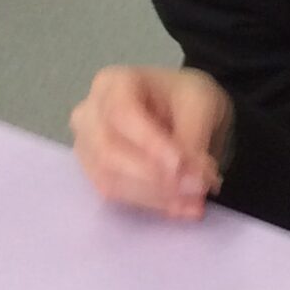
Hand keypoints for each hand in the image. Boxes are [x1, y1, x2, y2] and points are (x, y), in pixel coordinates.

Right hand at [70, 66, 231, 219]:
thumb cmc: (187, 97)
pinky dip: (151, 203)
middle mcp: (90, 113)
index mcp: (113, 82)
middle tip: (198, 188)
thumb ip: (194, 139)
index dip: (149, 143)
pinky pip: (116, 193)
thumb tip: (191, 180)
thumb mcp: (202, 105)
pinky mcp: (95, 172)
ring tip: (195, 201)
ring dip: (156, 196)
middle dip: (155, 177)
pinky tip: (183, 207)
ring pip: (110, 178)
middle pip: (109, 151)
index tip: (181, 166)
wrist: (183, 110)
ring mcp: (87, 145)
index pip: (122, 113)